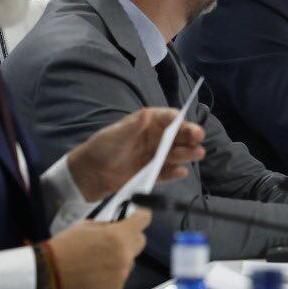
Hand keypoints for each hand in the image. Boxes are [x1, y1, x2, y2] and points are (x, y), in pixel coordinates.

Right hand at [47, 210, 151, 288]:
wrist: (52, 271)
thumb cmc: (67, 245)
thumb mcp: (88, 225)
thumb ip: (110, 225)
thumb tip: (122, 224)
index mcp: (118, 235)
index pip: (144, 220)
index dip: (142, 215)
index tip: (140, 215)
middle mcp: (124, 255)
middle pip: (140, 241)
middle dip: (130, 236)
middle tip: (115, 238)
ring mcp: (121, 273)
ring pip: (130, 259)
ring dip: (121, 255)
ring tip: (100, 258)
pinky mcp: (116, 287)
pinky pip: (122, 274)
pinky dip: (114, 271)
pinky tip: (97, 270)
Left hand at [66, 108, 205, 200]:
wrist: (89, 174)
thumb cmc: (102, 148)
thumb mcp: (116, 135)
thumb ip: (132, 126)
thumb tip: (146, 114)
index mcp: (146, 123)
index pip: (166, 118)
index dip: (178, 120)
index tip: (185, 124)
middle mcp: (154, 138)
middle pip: (176, 135)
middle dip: (189, 135)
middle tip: (198, 138)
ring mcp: (154, 156)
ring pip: (175, 153)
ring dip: (187, 153)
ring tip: (197, 154)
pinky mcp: (151, 173)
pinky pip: (166, 172)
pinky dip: (174, 173)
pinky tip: (181, 172)